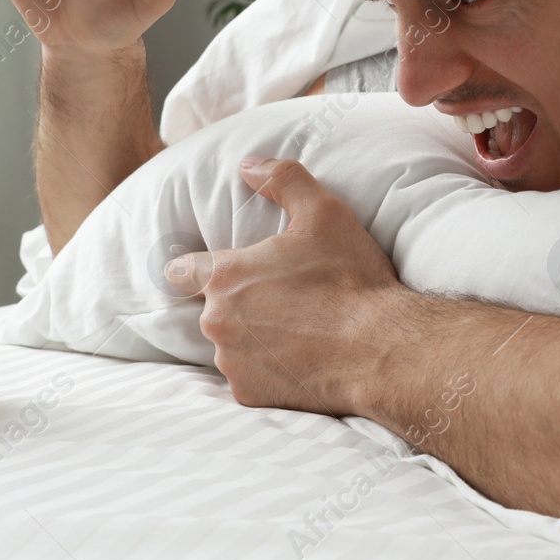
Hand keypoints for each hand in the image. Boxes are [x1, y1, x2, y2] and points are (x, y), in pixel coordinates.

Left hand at [165, 157, 409, 416]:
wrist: (380, 349)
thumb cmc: (350, 279)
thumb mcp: (324, 212)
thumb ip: (282, 179)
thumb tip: (248, 165)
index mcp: (225, 275)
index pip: (180, 270)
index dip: (195, 268)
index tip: (212, 270)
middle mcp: (217, 321)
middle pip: (211, 308)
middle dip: (237, 303)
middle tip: (281, 298)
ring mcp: (231, 361)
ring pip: (229, 344)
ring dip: (250, 337)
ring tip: (295, 329)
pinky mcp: (250, 394)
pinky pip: (248, 377)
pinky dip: (267, 370)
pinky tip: (300, 358)